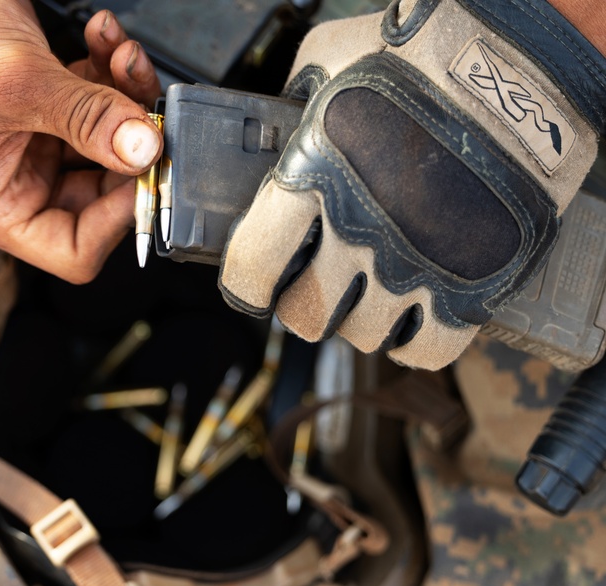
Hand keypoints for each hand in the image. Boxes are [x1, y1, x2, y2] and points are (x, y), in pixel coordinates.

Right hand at [0, 2, 161, 282]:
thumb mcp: (20, 84)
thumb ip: (89, 118)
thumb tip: (145, 150)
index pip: (74, 250)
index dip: (119, 218)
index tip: (146, 171)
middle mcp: (15, 185)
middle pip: (102, 193)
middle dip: (131, 143)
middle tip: (147, 106)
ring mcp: (32, 147)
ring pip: (106, 143)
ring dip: (124, 96)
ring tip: (120, 54)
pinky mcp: (44, 111)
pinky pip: (94, 105)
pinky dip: (107, 71)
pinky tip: (101, 38)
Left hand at [219, 0, 605, 368]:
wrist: (523, 65)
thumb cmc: (423, 53)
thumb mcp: (331, 59)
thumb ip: (294, 103)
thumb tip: (279, 128)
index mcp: (313, 179)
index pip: (252, 267)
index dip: (245, 286)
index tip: (251, 288)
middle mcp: (359, 233)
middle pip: (305, 315)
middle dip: (301, 304)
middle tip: (312, 286)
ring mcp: (417, 265)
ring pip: (362, 334)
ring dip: (356, 319)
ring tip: (366, 292)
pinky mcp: (473, 283)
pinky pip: (428, 349)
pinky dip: (412, 342)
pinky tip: (409, 318)